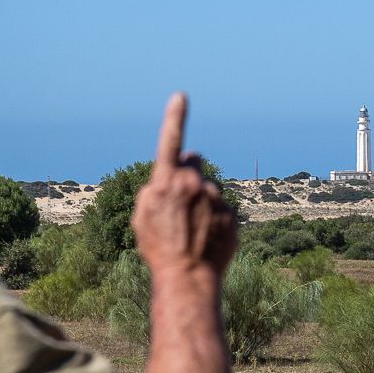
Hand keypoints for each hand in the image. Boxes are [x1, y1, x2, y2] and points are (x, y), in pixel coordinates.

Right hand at [132, 93, 236, 278]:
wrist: (188, 276)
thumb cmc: (159, 247)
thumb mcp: (142, 216)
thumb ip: (154, 187)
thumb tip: (170, 175)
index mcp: (168, 181)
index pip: (171, 142)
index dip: (174, 118)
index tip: (180, 96)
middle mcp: (195, 183)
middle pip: (194, 163)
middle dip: (188, 173)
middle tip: (180, 200)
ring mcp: (216, 198)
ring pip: (208, 189)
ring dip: (201, 200)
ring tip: (191, 230)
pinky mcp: (232, 214)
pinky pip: (221, 208)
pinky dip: (214, 219)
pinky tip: (205, 239)